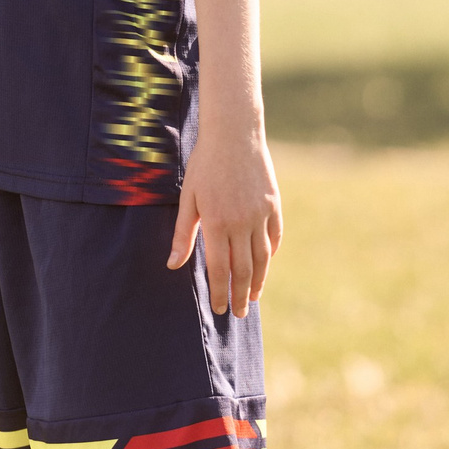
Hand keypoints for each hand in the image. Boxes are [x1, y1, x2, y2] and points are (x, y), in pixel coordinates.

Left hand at [168, 125, 283, 317]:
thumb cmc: (205, 165)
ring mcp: (261, 215)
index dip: (219, 292)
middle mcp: (241, 223)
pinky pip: (275, 237)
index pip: (219, 269)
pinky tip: (266, 265)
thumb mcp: (188, 198)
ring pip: (262, 258)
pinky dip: (271, 253)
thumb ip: (183, 234)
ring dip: (258, 281)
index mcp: (217, 223)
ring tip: (253, 297)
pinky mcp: (274, 205)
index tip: (219, 309)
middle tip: (239, 313)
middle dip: (240, 295)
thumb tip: (173, 265)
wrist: (234, 134)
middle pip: (243, 270)